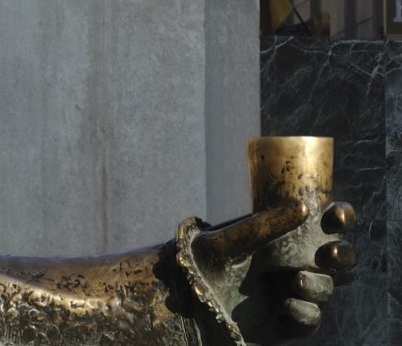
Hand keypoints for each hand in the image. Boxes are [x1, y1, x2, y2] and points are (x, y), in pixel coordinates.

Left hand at [190, 199, 355, 343]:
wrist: (188, 301)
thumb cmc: (206, 260)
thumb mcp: (232, 239)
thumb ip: (264, 224)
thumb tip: (304, 207)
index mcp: (283, 235)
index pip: (322, 223)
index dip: (339, 216)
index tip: (337, 213)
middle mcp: (293, 262)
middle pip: (336, 258)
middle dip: (342, 254)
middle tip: (330, 253)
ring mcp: (292, 292)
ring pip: (325, 288)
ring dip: (319, 285)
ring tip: (296, 281)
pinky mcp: (286, 322)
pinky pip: (311, 320)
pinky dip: (306, 313)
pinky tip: (288, 306)